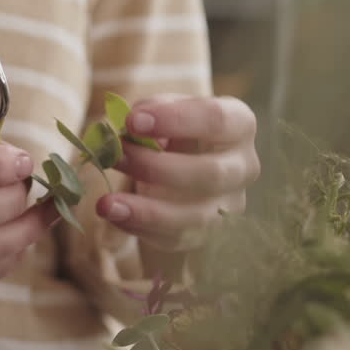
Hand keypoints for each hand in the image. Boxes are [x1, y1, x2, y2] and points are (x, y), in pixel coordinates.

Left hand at [95, 96, 259, 250]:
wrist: (181, 166)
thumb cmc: (175, 131)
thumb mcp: (165, 111)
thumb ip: (152, 110)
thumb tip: (132, 123)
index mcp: (239, 125)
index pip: (217, 119)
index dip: (175, 120)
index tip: (132, 121)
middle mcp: (243, 167)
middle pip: (211, 174)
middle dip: (156, 167)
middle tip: (116, 156)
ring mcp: (229, 206)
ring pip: (196, 217)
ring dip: (147, 210)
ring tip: (106, 202)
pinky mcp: (209, 235)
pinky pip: (177, 239)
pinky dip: (141, 227)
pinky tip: (115, 215)